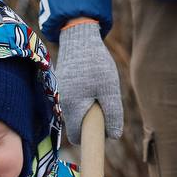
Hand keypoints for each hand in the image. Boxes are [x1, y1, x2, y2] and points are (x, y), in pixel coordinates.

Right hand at [56, 21, 123, 143]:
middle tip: (105, 106)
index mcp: (73, 108)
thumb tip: (114, 136)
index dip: (89, 139)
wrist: (79, 37)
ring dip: (89, 108)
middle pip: (78, 125)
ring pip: (77, 111)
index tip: (101, 134)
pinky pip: (75, 100)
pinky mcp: (63, 86)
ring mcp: (61, 95)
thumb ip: (112, 114)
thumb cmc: (96, 63)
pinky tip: (92, 82)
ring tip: (99, 89)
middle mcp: (63, 104)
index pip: (76, 137)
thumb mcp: (110, 89)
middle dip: (91, 122)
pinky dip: (84, 97)